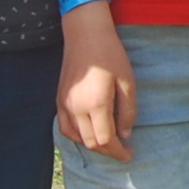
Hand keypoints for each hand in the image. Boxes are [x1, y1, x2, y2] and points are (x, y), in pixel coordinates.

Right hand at [58, 13, 135, 160]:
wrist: (85, 34)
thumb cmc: (110, 55)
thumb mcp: (127, 82)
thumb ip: (127, 111)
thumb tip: (125, 135)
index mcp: (96, 103)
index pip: (105, 139)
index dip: (118, 151)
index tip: (129, 154)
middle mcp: (76, 108)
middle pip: (91, 142)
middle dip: (108, 150)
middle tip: (122, 150)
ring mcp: (64, 104)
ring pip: (77, 138)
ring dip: (93, 144)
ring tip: (108, 142)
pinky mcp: (58, 100)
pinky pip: (65, 128)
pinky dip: (77, 136)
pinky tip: (89, 133)